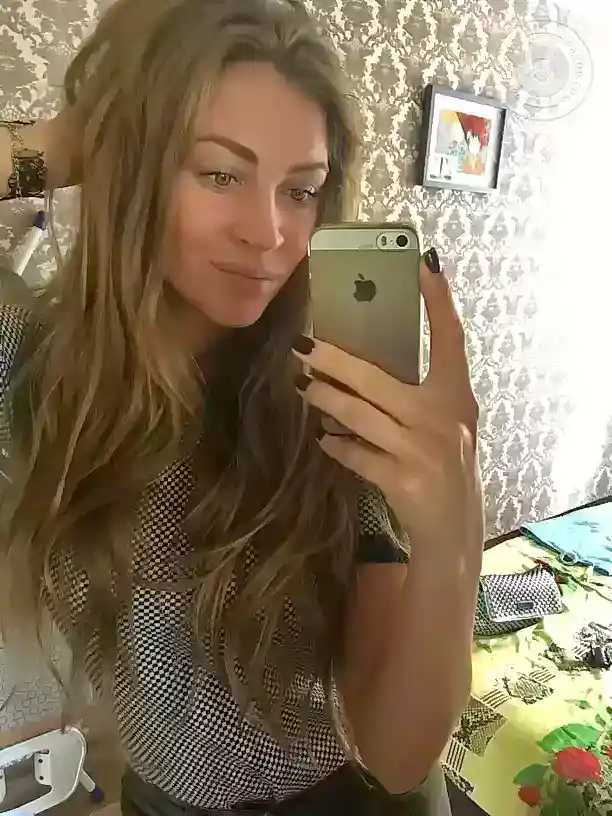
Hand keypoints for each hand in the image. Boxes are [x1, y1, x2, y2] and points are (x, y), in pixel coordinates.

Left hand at [293, 250, 482, 552]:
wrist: (453, 527)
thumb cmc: (445, 464)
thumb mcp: (444, 423)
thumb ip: (418, 394)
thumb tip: (360, 365)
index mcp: (456, 396)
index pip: (451, 338)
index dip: (439, 301)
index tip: (425, 263)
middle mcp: (442, 418)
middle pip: (377, 378)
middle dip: (334, 362)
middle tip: (302, 347)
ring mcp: (422, 450)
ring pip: (359, 415)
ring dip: (326, 400)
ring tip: (304, 388)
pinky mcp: (402, 480)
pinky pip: (356, 454)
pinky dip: (337, 446)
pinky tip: (325, 440)